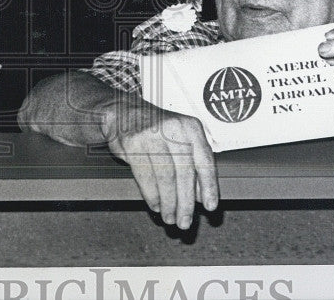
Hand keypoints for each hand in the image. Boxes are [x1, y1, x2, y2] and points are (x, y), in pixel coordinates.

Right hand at [100, 97, 218, 228]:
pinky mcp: (133, 144)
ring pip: (165, 177)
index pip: (204, 160)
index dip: (209, 186)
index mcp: (191, 127)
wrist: (123, 112)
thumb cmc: (156, 129)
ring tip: (170, 217)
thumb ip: (193, 164)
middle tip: (185, 221)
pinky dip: (151, 195)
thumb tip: (202, 196)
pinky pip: (145, 176)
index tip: (210, 206)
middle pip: (184, 172)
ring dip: (168, 202)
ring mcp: (152, 135)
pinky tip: (155, 205)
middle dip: (185, 202)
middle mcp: (173, 129)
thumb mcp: (180, 139)